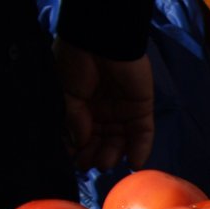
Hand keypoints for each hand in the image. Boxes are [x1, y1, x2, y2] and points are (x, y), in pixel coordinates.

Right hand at [52, 39, 153, 171]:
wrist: (101, 41)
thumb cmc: (77, 63)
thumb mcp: (66, 93)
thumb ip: (74, 119)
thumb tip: (78, 144)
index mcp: (81, 108)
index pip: (80, 136)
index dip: (77, 150)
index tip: (73, 162)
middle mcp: (101, 113)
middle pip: (101, 143)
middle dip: (94, 155)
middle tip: (89, 165)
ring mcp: (122, 112)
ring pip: (120, 142)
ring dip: (113, 155)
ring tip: (106, 163)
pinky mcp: (141, 110)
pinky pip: (143, 134)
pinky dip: (140, 150)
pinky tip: (134, 163)